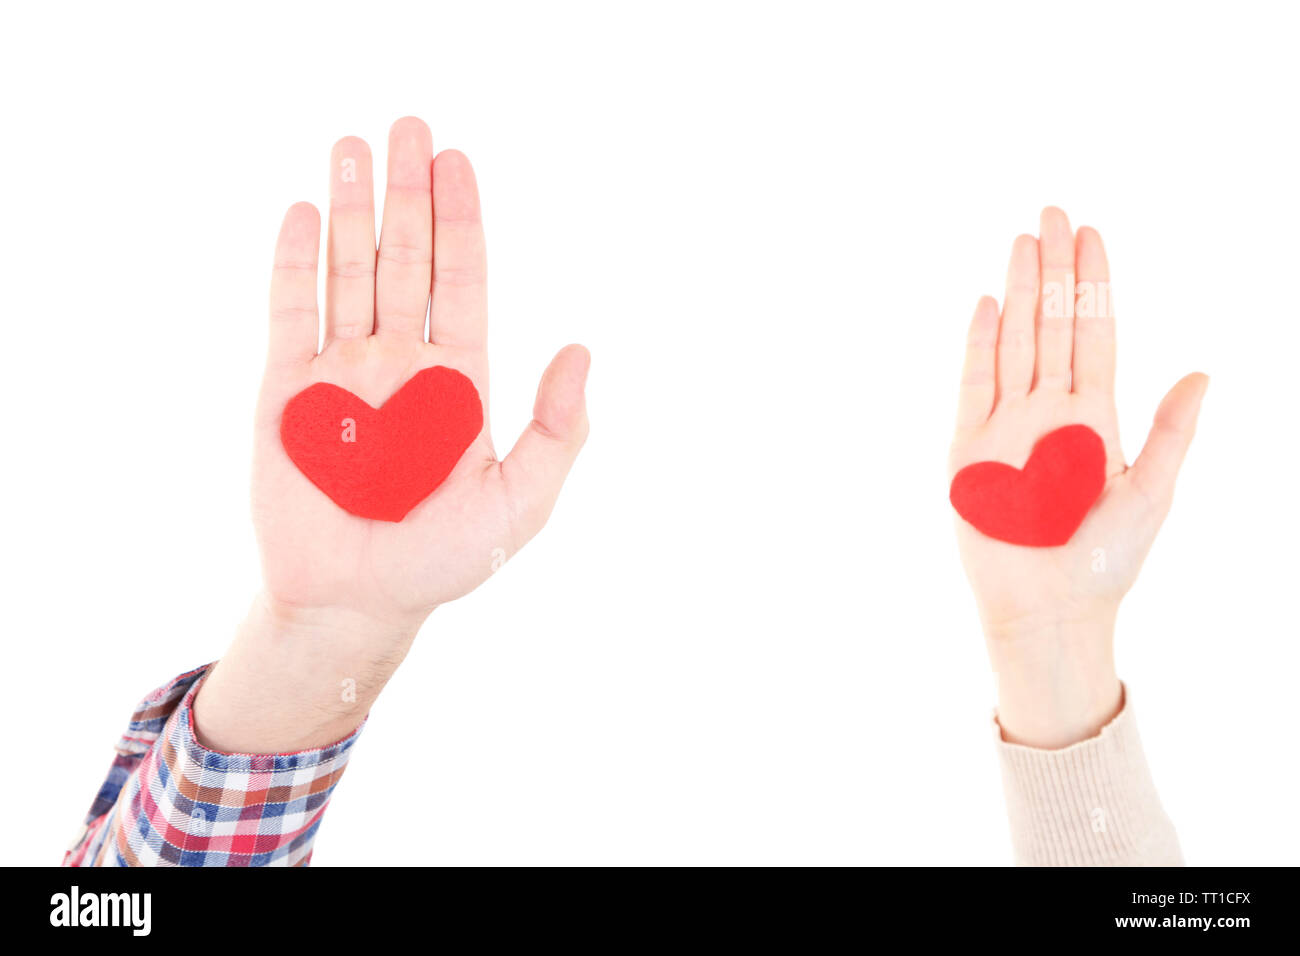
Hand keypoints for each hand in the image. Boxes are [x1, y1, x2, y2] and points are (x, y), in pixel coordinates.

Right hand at [194, 118, 589, 751]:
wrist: (355, 603)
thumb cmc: (444, 561)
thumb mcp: (521, 502)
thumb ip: (556, 431)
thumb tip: (583, 352)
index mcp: (459, 379)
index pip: (462, 281)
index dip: (462, 221)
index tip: (457, 162)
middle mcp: (403, 362)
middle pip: (406, 259)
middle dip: (408, 193)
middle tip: (407, 124)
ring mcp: (343, 370)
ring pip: (349, 271)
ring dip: (351, 207)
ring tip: (352, 144)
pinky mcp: (287, 390)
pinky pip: (291, 313)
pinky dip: (296, 263)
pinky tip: (305, 213)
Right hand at [951, 207, 1205, 747]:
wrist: (1047, 610)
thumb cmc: (1104, 561)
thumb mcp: (1152, 494)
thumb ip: (1172, 431)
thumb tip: (1202, 371)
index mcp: (1095, 416)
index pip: (1095, 333)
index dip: (1094, 283)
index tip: (1091, 233)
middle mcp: (1049, 411)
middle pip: (1052, 324)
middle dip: (1054, 269)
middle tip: (1052, 212)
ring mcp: (1005, 425)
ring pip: (1014, 342)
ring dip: (1019, 292)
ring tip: (1022, 241)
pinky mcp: (968, 448)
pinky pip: (973, 385)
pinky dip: (979, 345)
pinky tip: (987, 303)